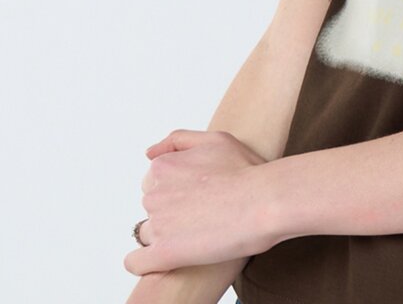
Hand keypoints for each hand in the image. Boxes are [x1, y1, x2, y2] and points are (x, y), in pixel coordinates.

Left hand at [123, 129, 276, 276]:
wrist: (265, 201)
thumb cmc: (246, 171)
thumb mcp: (215, 140)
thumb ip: (178, 140)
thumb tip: (149, 154)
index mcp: (163, 167)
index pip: (154, 181)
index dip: (177, 188)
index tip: (197, 194)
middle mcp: (154, 193)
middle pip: (152, 206)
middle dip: (172, 210)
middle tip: (203, 212)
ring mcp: (158, 224)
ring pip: (148, 233)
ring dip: (166, 234)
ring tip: (196, 234)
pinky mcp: (165, 253)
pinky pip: (137, 262)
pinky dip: (147, 262)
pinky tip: (168, 257)